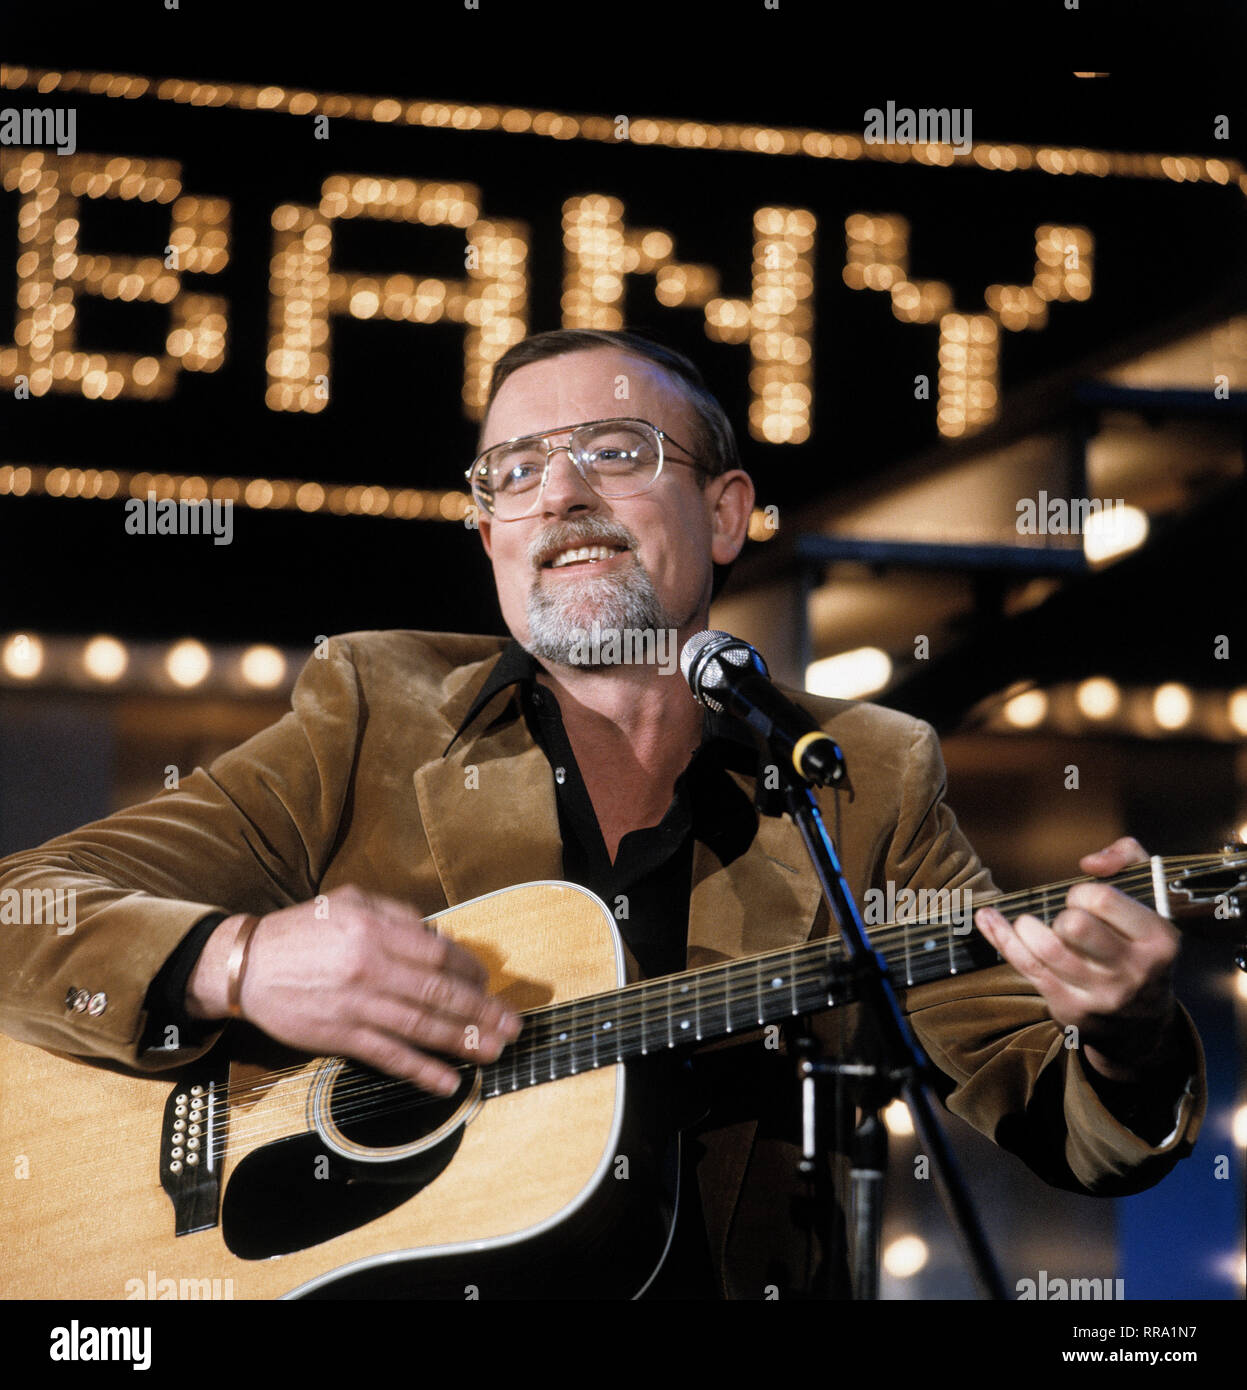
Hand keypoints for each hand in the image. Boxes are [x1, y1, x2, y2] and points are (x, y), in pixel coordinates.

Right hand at [186, 885, 520, 1094]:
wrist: (246, 965)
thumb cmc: (302, 930)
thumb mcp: (350, 902)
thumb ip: (397, 915)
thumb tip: (439, 936)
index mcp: (376, 931)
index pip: (441, 953)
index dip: (472, 971)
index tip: (489, 983)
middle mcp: (372, 968)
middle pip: (440, 993)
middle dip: (482, 1012)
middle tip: (513, 1026)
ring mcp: (357, 1005)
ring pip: (421, 1027)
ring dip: (462, 1042)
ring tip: (493, 1052)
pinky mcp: (340, 1036)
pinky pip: (388, 1056)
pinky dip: (420, 1070)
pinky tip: (446, 1081)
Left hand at [974, 837, 1180, 1082]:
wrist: (1144, 1024)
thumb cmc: (1140, 945)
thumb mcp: (1152, 899)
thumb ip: (1128, 859)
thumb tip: (1089, 863)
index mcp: (1158, 940)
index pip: (1103, 900)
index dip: (1084, 893)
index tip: (1084, 901)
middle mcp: (1132, 971)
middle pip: (1074, 926)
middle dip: (1062, 914)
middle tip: (1064, 918)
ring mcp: (1100, 995)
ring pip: (1046, 949)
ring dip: (1026, 927)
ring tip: (1027, 922)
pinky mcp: (1070, 1009)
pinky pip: (1026, 966)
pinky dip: (1000, 937)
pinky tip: (987, 918)